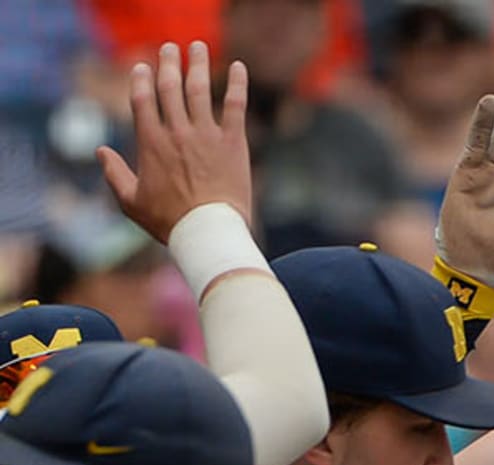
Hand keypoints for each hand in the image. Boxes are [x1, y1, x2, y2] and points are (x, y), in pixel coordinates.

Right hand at [97, 41, 251, 242]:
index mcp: (151, 142)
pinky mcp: (233, 143)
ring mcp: (205, 135)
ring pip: (199, 88)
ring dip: (196, 63)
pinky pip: (235, 106)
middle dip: (168, 63)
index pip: (142, 99)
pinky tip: (238, 66)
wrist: (208, 233)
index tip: (144, 67)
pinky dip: (237, 84)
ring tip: (196, 46)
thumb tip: (100, 152)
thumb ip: (114, 175)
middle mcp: (176, 132)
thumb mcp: (132, 202)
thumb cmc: (170, 222)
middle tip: (170, 49)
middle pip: (169, 86)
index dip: (142, 79)